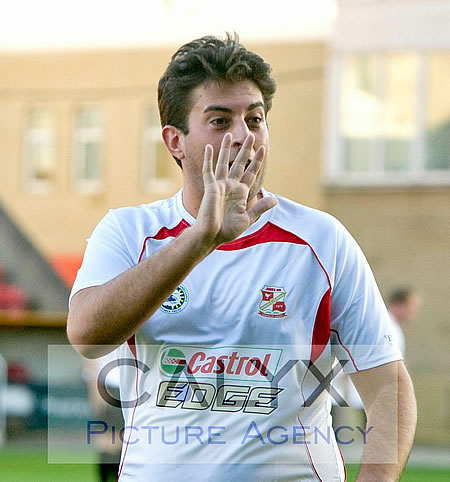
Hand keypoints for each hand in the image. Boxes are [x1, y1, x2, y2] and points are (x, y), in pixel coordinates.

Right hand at [193, 132, 277, 247]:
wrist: (212, 235)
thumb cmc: (227, 230)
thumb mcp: (247, 218)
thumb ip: (260, 208)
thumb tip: (275, 200)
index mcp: (241, 193)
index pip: (251, 173)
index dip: (257, 161)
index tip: (263, 149)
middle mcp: (231, 186)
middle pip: (239, 163)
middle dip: (245, 150)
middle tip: (251, 137)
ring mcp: (220, 186)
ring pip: (223, 162)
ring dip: (226, 149)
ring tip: (229, 135)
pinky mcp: (210, 188)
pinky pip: (208, 171)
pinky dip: (208, 159)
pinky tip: (208, 147)